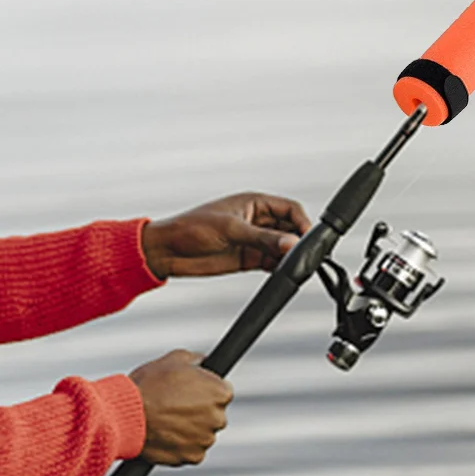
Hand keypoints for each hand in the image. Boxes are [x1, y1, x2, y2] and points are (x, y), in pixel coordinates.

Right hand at [128, 350, 233, 465]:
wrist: (125, 416)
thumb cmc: (148, 386)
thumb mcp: (175, 359)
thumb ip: (197, 360)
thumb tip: (204, 362)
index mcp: (220, 392)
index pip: (223, 391)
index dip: (206, 390)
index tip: (192, 391)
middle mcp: (218, 418)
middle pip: (214, 414)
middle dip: (200, 410)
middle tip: (176, 405)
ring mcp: (206, 439)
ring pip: (203, 433)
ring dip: (191, 429)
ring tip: (167, 420)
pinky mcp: (192, 457)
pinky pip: (192, 450)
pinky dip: (182, 445)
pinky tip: (166, 434)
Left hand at [140, 191, 309, 278]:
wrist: (167, 251)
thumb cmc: (190, 228)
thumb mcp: (231, 230)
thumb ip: (263, 238)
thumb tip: (290, 242)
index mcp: (254, 203)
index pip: (289, 209)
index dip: (301, 222)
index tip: (307, 238)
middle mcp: (256, 220)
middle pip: (289, 228)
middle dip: (297, 241)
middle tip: (301, 255)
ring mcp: (253, 240)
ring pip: (282, 247)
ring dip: (288, 256)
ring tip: (290, 265)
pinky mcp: (247, 258)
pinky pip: (271, 262)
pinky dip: (278, 267)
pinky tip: (280, 272)